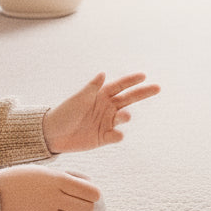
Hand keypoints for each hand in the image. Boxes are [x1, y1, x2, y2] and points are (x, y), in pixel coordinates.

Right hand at [0, 164, 100, 210]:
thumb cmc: (22, 178)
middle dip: (85, 205)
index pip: (91, 192)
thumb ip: (70, 177)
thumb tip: (91, 184)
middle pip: (87, 208)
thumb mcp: (46, 171)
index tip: (90, 194)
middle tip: (76, 202)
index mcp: (58, 180)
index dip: (94, 194)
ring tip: (59, 209)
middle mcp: (55, 198)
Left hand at [42, 72, 159, 153]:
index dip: (131, 80)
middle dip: (143, 93)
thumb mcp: (78, 98)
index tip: (144, 75)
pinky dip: (118, 135)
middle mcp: (107, 107)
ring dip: (126, 116)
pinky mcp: (104, 137)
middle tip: (158, 88)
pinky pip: (116, 136)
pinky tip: (116, 134)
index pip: (120, 86)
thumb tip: (103, 73)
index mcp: (101, 95)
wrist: (53, 134)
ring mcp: (107, 122)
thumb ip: (91, 88)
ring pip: (123, 117)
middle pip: (129, 99)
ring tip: (125, 115)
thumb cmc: (65, 113)